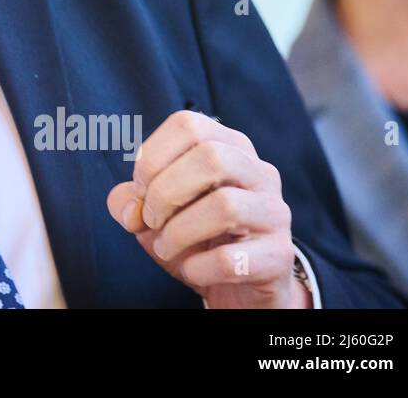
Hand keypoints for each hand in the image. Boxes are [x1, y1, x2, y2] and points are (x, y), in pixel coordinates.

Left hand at [106, 109, 311, 307]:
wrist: (238, 282)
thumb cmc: (195, 235)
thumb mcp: (155, 213)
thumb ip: (130, 201)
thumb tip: (128, 210)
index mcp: (228, 146)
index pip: (188, 125)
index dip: (152, 156)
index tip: (139, 189)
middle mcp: (259, 171)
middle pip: (211, 157)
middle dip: (165, 191)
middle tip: (150, 220)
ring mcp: (275, 211)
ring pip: (225, 205)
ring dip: (179, 232)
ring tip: (165, 247)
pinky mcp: (280, 255)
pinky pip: (232, 258)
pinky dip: (199, 267)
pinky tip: (192, 270)